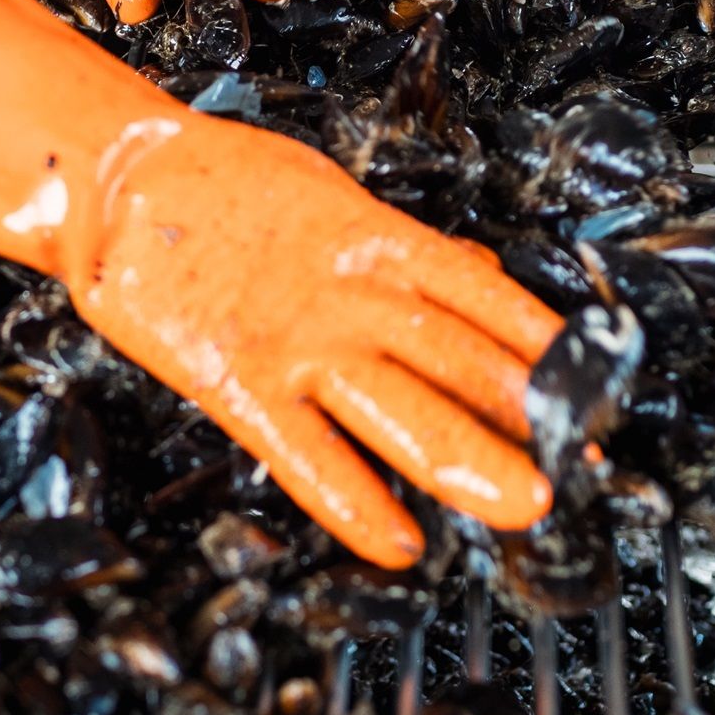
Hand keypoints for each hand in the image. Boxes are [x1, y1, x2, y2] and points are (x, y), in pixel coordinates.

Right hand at [81, 120, 560, 567]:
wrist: (120, 173)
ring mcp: (296, 337)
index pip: (484, 295)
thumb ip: (401, 250)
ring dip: (463, 456)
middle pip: (456, 354)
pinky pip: (302, 448)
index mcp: (379, 239)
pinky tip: (394, 541)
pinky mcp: (234, 375)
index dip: (543, 343)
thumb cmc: (226, 183)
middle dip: (526, 410)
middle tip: (585, 457)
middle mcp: (352, 290)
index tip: (594, 382)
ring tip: (522, 502)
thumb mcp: (333, 197)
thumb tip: (475, 274)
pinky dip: (349, 498)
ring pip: (395, 403)